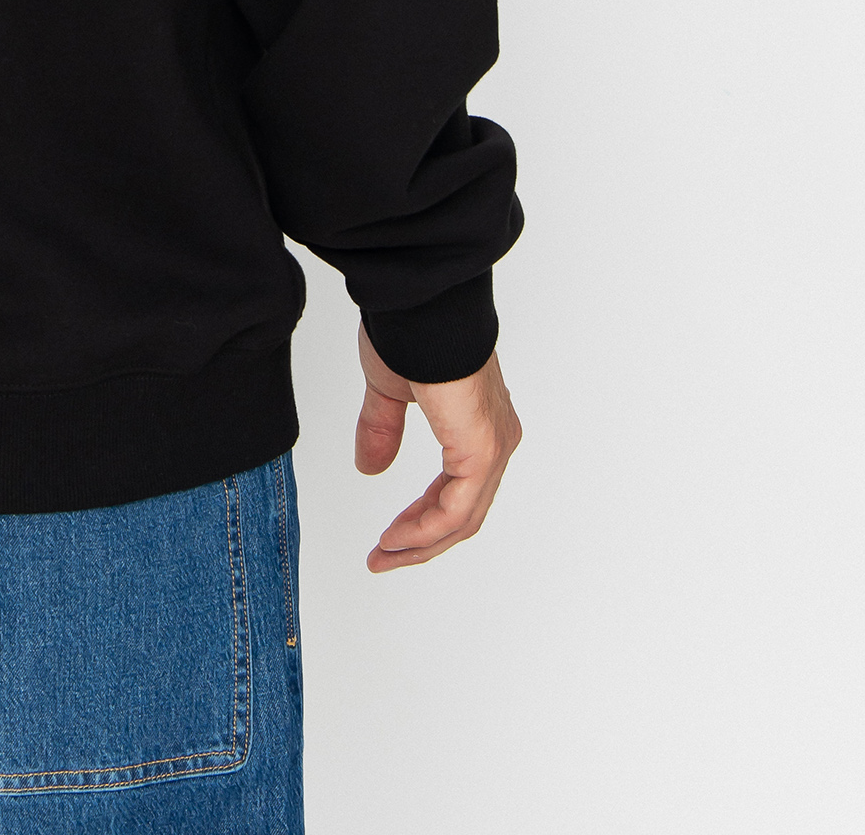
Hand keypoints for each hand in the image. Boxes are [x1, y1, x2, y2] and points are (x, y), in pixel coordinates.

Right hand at [354, 325, 520, 571]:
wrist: (420, 308)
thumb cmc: (410, 334)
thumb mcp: (389, 391)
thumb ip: (382, 430)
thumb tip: (370, 469)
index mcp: (478, 425)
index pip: (456, 490)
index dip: (421, 518)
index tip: (388, 537)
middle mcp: (494, 440)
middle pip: (462, 512)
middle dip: (420, 539)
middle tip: (384, 556)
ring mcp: (492, 447)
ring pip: (462, 517)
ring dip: (420, 542)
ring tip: (385, 554)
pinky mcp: (481, 451)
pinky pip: (457, 509)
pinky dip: (426, 530)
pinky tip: (397, 538)